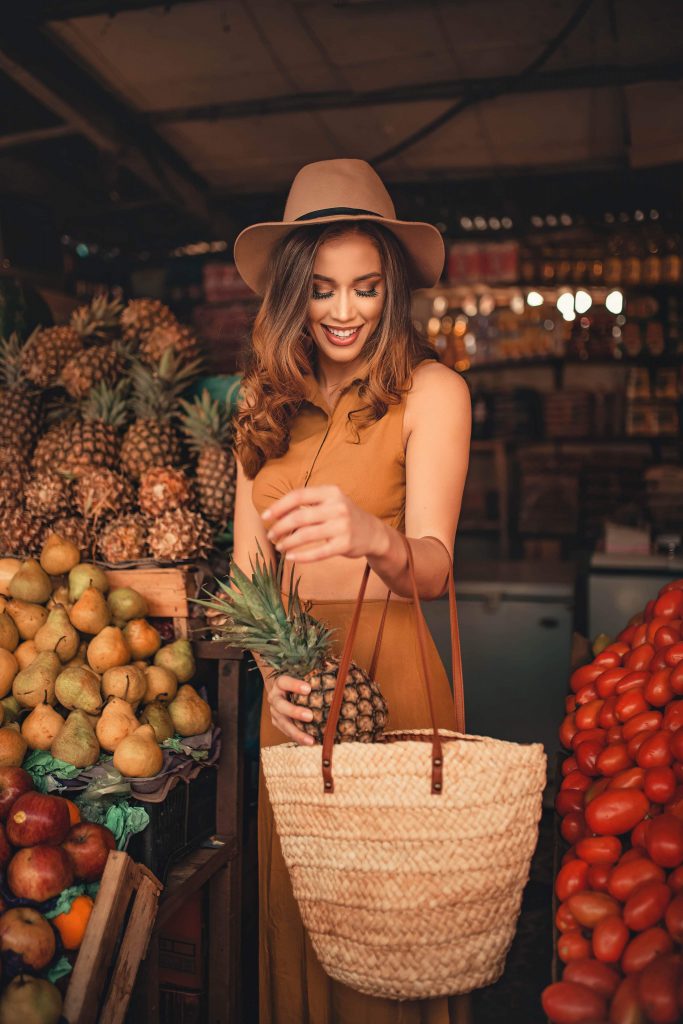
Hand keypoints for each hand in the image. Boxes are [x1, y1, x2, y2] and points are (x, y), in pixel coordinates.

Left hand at [262, 484, 385, 562]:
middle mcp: (337, 507)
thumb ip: (308, 503)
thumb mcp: (330, 501)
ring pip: (306, 536)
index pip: (298, 496)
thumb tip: (275, 512)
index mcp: (331, 492)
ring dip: (288, 542)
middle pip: (299, 517)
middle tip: (270, 535)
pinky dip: (301, 556)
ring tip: (279, 546)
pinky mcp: (345, 545)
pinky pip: (318, 553)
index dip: (279, 506)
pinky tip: (290, 557)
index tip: (265, 516)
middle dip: (280, 527)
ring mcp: (342, 526)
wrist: (372, 532)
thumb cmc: (343, 516)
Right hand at [264, 671, 315, 745]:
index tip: (308, 688)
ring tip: (310, 740)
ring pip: (283, 723)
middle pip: (281, 706)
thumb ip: (316, 672)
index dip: (294, 685)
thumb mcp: (302, 674)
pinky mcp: (277, 723)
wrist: (281, 690)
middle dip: (295, 712)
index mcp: (280, 683)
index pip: (284, 682)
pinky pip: (286, 732)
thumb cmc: (298, 681)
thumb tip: (340, 668)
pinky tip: (310, 743)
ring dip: (296, 732)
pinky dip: (298, 738)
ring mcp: (275, 712)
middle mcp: (275, 698)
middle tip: (310, 716)